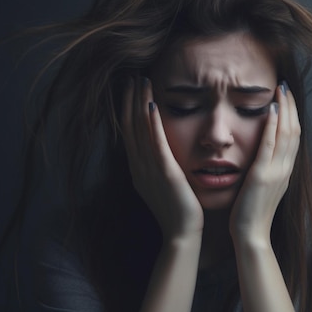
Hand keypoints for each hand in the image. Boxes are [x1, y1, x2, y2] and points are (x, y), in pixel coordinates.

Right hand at [121, 76, 203, 238]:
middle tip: (132, 77)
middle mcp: (139, 166)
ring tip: (141, 80)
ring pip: (140, 129)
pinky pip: (155, 143)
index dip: (128, 109)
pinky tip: (152, 104)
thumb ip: (159, 167)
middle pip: (130, 126)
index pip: (130, 132)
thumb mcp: (163, 185)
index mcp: (138, 168)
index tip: (131, 89)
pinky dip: (152, 123)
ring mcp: (149, 169)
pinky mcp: (164, 172)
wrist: (182, 234)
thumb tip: (159, 154)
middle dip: (130, 100)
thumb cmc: (178, 211)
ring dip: (139, 103)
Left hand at [229, 82, 300, 241]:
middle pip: (294, 130)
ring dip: (284, 109)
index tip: (287, 97)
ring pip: (286, 133)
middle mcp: (285, 168)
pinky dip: (272, 126)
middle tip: (285, 85)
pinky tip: (270, 110)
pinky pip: (270, 146)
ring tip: (280, 90)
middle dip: (290, 106)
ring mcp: (276, 171)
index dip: (292, 114)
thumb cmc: (253, 212)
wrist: (251, 234)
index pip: (294, 136)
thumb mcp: (265, 186)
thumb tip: (265, 154)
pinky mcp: (262, 175)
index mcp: (286, 170)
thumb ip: (268, 169)